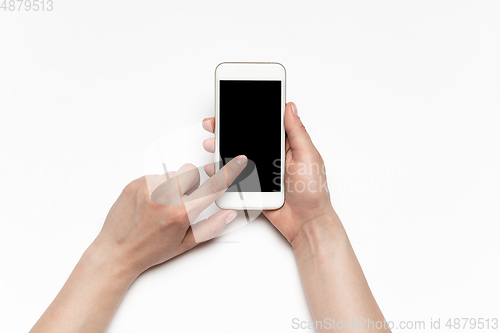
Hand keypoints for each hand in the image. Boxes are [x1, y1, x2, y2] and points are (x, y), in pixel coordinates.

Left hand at [94, 156, 247, 275]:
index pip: (212, 188)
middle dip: (191, 185)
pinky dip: (156, 186)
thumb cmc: (150, 251)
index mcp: (180, 213)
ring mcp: (147, 188)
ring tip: (162, 205)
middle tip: (181, 202)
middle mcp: (164, 197)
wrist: (117, 252)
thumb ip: (211, 226)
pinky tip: (150, 203)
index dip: (229, 173)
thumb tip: (228, 214)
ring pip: (172, 173)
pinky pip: (154, 175)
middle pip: (191, 173)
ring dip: (172, 185)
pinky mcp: (134, 184)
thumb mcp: (186, 243)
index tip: (239, 161)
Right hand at [202, 102, 334, 243]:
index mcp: (286, 144)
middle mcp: (272, 155)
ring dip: (222, 149)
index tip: (233, 105)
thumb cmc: (313, 191)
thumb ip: (296, 131)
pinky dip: (224, 171)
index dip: (249, 115)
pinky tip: (215, 167)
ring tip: (212, 143)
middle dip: (228, 130)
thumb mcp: (308, 155)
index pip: (264, 124)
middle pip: (246, 138)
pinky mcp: (254, 186)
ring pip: (238, 156)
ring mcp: (261, 170)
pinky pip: (236, 176)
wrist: (307, 222)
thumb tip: (289, 107)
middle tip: (214, 124)